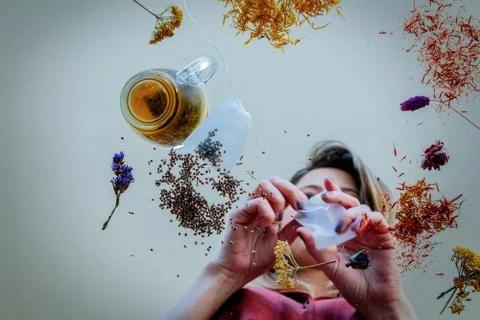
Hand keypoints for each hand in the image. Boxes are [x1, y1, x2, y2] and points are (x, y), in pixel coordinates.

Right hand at [211, 176, 307, 286]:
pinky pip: (254, 201)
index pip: (283, 189)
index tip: (305, 207)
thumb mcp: (282, 242)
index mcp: (269, 210)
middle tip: (297, 205)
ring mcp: (247, 208)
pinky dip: (266, 209)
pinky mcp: (237, 214)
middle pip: (273, 180)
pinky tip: (269, 222)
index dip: (297, 194)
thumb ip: (292, 228)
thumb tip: (307, 215)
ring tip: (280, 213)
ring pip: (263, 184)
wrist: (238, 273)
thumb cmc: (257, 259)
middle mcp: (257, 206)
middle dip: (290, 189)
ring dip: (277, 196)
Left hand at [297, 178, 414, 318]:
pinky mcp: (384, 236)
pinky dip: (367, 218)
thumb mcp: (329, 265)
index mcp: (342, 233)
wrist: (373, 300)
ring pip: (362, 209)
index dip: (332, 194)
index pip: (335, 209)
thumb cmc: (351, 284)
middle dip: (337, 196)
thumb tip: (300, 230)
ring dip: (349, 213)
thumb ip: (316, 248)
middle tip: (325, 197)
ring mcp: (370, 231)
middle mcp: (356, 229)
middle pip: (348, 204)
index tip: (323, 183)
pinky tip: (358, 226)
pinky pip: (377, 218)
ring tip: (340, 226)